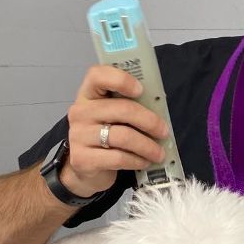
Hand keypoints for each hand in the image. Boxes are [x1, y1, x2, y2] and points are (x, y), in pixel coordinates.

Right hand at [61, 65, 168, 196]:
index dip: (121, 79)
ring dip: (147, 146)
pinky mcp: (83, 159)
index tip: (141, 90)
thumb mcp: (113, 117)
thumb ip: (128, 107)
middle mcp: (80, 112)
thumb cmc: (104, 136)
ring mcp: (79, 135)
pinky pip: (118, 158)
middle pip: (122, 109)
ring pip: (123, 136)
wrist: (84, 168)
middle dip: (149, 121)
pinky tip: (144, 162)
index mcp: (88, 94)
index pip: (98, 75)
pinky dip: (137, 160)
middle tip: (164, 132)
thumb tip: (159, 110)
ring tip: (159, 153)